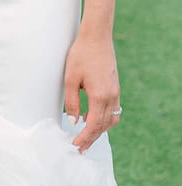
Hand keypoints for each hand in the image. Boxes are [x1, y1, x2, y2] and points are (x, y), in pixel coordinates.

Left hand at [64, 31, 120, 152]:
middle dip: (91, 138)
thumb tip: (74, 122)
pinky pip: (113, 110)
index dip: (85, 138)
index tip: (75, 146)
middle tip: (79, 148)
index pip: (94, 125)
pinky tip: (92, 118)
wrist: (97, 37)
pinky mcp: (115, 88)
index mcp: (100, 96)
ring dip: (99, 130)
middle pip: (103, 126)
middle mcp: (111, 97)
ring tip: (85, 136)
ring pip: (111, 120)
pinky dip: (104, 119)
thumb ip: (72, 102)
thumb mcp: (70, 78)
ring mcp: (116, 92)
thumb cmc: (81, 55)